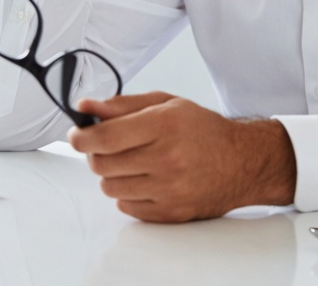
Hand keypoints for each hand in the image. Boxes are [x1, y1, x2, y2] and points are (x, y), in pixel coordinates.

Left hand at [67, 92, 296, 222]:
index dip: (81, 137)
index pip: (105, 137)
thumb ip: (122, 105)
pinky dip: (127, 193)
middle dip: (94, 154)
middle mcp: (167, 158)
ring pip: (110, 187)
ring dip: (112, 174)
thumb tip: (85, 107)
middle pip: (102, 164)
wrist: (242, 162)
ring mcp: (169, 189)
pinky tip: (144, 179)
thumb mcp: (166, 104)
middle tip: (103, 146)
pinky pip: (126, 207)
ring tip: (130, 162)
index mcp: (164, 125)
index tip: (76, 135)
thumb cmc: (202, 129)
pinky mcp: (171, 213)